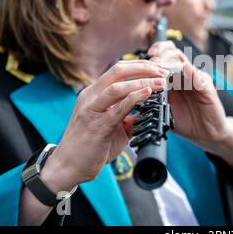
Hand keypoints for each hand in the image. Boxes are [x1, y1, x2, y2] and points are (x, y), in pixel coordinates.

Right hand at [41, 60, 168, 191]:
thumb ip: (129, 114)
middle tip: (164, 72)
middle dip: (144, 68)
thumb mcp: (113, 125)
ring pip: (117, 86)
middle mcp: (90, 96)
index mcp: (94, 93)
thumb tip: (150, 108)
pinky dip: (134, 98)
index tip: (159, 69)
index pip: (119, 70)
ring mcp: (91, 109)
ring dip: (143, 81)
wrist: (68, 167)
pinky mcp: (96, 125)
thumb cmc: (90, 146)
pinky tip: (147, 93)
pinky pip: (117, 108)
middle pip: (118, 70)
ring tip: (161, 82)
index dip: (141, 66)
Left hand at [147, 41, 232, 152]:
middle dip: (161, 55)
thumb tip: (132, 91)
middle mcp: (187, 75)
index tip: (145, 56)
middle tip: (151, 61)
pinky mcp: (208, 89)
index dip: (156, 52)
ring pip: (184, 63)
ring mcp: (198, 80)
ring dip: (171, 63)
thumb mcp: (163, 108)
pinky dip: (191, 74)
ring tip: (160, 66)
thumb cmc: (184, 121)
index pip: (165, 56)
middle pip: (174, 54)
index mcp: (175, 77)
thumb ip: (151, 97)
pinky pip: (199, 78)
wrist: (206, 134)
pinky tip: (184, 71)